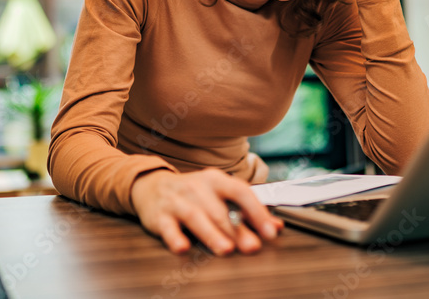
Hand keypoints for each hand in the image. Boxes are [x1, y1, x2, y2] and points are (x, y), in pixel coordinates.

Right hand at [130, 168, 283, 254]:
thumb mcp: (219, 195)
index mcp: (216, 180)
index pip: (241, 192)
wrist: (152, 187)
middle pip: (220, 210)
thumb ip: (246, 210)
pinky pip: (168, 228)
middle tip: (252, 247)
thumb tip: (276, 226)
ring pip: (196, 217)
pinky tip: (183, 247)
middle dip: (237, 230)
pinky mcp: (160, 216)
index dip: (257, 211)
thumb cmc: (193, 194)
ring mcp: (177, 201)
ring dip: (212, 234)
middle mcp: (197, 187)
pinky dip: (175, 238)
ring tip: (225, 249)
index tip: (270, 230)